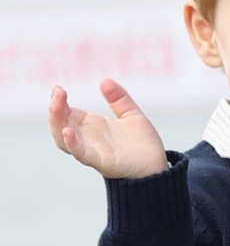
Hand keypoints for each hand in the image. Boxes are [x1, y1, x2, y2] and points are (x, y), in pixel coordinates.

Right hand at [48, 78, 167, 178]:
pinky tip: (69, 131)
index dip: (60, 101)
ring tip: (56, 107)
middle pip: (62, 125)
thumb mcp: (131, 114)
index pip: (67, 113)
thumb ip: (119, 98)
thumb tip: (104, 80)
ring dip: (57, 124)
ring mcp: (93, 150)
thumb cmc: (142, 144)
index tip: (58, 88)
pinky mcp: (102, 162)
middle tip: (56, 93)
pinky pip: (82, 154)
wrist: (157, 165)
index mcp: (92, 126)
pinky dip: (73, 144)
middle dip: (55, 110)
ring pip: (65, 140)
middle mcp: (88, 138)